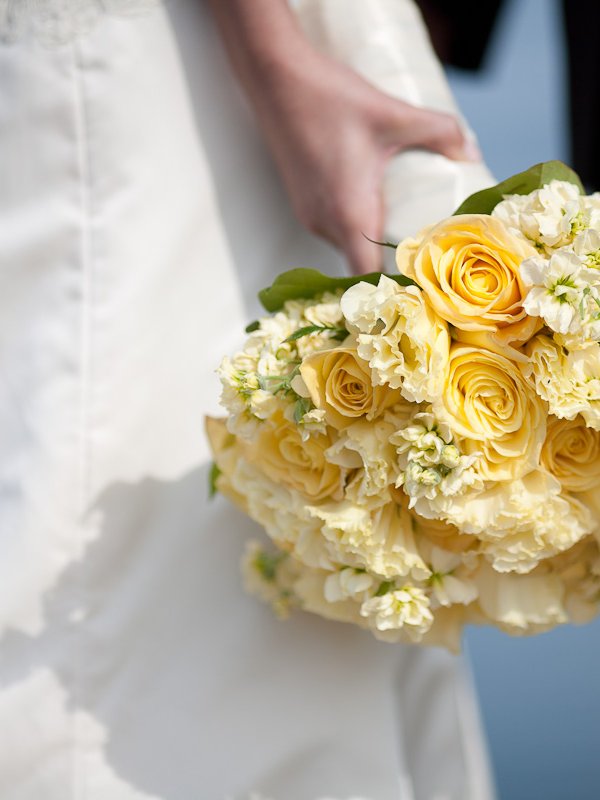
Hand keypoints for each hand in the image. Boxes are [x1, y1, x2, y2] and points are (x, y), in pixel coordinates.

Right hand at [252, 48, 479, 273]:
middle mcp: (324, 223)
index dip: (394, 285)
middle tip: (426, 251)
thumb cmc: (330, 98)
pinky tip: (376, 201)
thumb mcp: (393, 114)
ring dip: (373, 242)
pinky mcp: (303, 202)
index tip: (420, 280)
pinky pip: (334, 228)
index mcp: (348, 214)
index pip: (368, 276)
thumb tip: (472, 152)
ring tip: (405, 225)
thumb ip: (439, 131)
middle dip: (392, 262)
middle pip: (361, 263)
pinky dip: (356, 225)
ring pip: (348, 245)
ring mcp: (310, 214)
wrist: (275, 78)